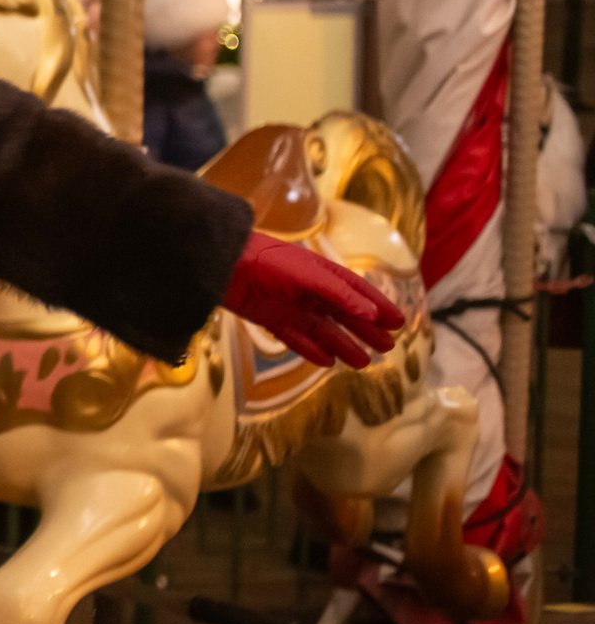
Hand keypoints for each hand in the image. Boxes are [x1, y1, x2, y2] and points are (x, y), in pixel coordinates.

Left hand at [222, 231, 403, 366]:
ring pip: (323, 331)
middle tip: (387, 347)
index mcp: (322, 273)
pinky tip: (328, 361)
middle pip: (344, 314)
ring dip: (343, 345)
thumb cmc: (268, 261)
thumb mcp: (308, 275)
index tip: (399, 323)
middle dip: (366, 330)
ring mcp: (291, 307)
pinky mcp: (272, 320)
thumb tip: (371, 313)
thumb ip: (339, 294)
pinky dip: (311, 350)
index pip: (357, 291)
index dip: (379, 306)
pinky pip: (296, 339)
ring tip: (363, 362)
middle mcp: (309, 291)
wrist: (224, 266)